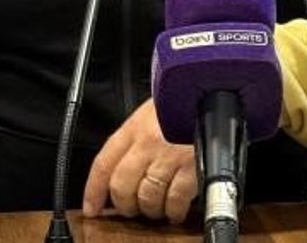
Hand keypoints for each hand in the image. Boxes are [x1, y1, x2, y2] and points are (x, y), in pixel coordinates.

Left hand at [82, 98, 196, 222]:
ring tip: (156, 208)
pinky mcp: (193, 168)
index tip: (92, 207)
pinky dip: (174, 211)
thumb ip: (135, 138)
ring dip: (150, 210)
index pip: (103, 164)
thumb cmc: (185, 102)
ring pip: (147, 198)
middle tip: (132, 208)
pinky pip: (176, 200)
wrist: (214, 94)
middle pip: (122, 187)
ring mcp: (170, 156)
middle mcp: (148, 142)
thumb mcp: (152, 112)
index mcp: (135, 127)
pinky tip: (175, 209)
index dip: (93, 191)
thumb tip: (120, 170)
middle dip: (125, 205)